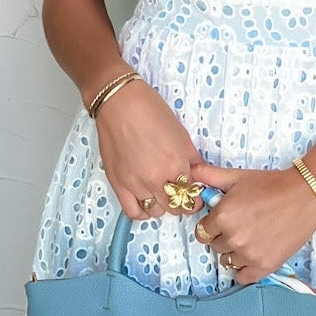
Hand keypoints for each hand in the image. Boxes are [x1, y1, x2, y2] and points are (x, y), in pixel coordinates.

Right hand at [92, 77, 209, 220]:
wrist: (119, 102)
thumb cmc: (151, 111)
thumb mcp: (181, 134)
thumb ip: (192, 159)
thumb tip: (197, 174)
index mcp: (174, 165)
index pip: (190, 196)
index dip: (195, 198)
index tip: (194, 194)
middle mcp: (155, 179)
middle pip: (175, 208)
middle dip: (180, 202)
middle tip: (179, 193)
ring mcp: (135, 183)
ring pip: (155, 212)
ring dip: (161, 206)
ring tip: (161, 193)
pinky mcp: (117, 183)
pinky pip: (132, 211)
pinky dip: (142, 211)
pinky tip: (145, 199)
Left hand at [187, 159, 315, 284]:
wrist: (306, 195)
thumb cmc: (271, 184)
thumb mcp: (237, 177)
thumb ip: (210, 175)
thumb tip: (191, 172)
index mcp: (223, 216)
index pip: (202, 231)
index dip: (213, 225)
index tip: (226, 220)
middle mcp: (233, 238)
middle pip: (215, 246)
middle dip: (224, 237)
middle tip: (243, 225)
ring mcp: (249, 254)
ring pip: (228, 261)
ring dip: (235, 252)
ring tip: (252, 238)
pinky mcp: (265, 266)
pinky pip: (243, 277)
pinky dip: (244, 269)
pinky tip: (252, 256)